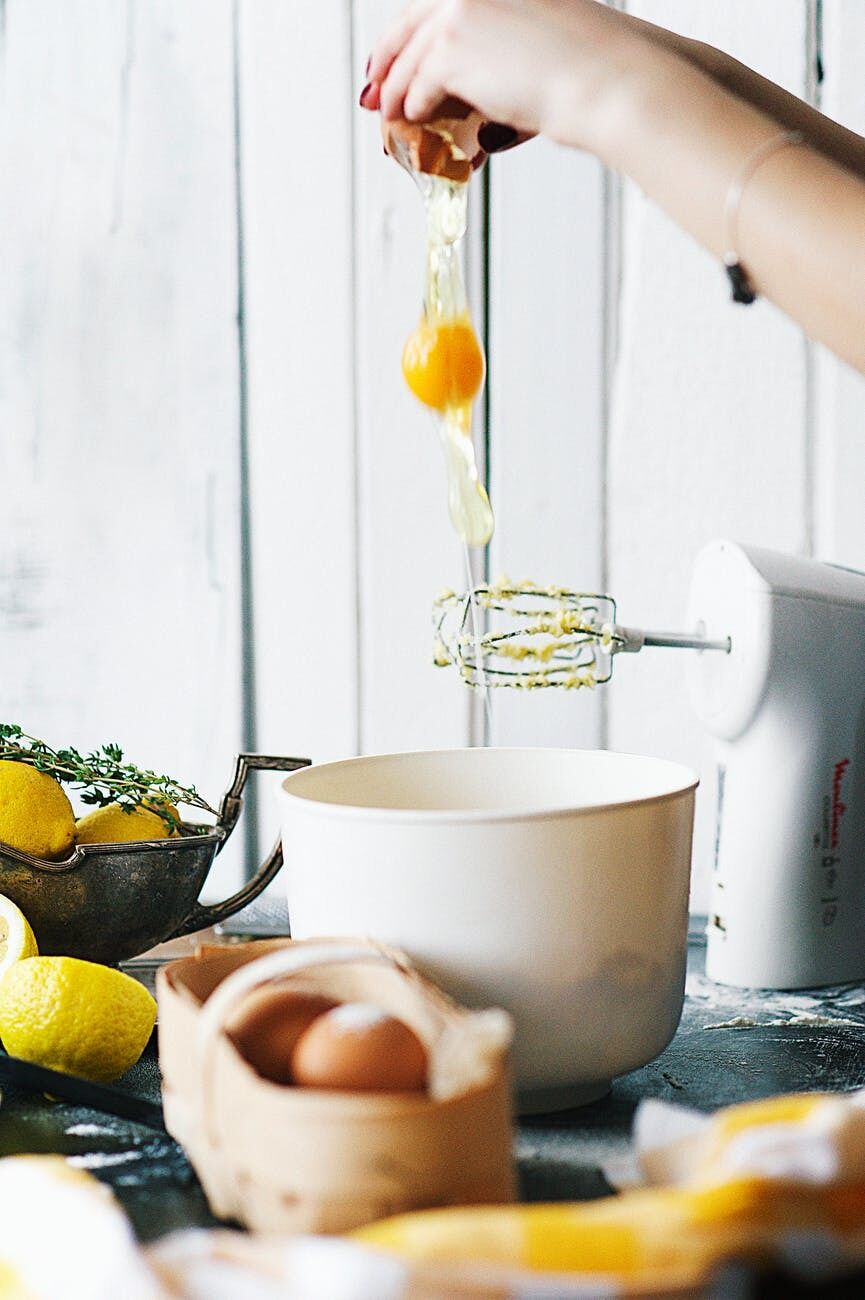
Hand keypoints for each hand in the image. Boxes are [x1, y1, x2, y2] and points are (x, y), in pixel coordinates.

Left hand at [364, 0, 645, 157]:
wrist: (605, 78)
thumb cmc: (593, 68)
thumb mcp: (544, 46)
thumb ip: (501, 59)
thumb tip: (478, 103)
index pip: (436, 6)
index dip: (409, 35)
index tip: (395, 59)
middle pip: (412, 25)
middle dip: (388, 62)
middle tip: (376, 92)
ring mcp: (460, 13)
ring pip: (410, 59)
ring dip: (396, 93)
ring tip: (391, 118)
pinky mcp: (452, 49)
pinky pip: (418, 85)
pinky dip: (412, 107)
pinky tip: (413, 120)